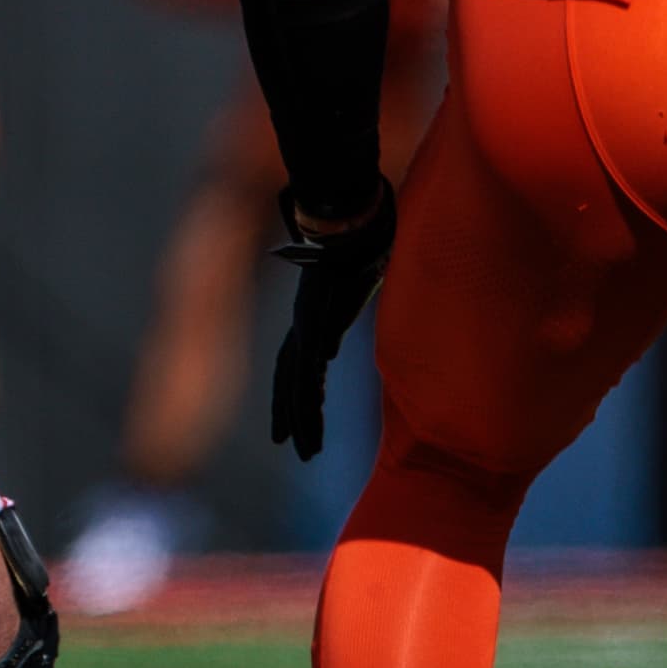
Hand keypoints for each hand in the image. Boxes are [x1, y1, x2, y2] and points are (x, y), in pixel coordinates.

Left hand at [270, 179, 395, 460]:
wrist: (351, 220)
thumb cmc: (361, 251)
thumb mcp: (361, 295)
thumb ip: (361, 313)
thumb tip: (380, 328)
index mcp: (311, 324)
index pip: (294, 369)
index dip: (291, 398)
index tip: (289, 430)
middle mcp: (304, 325)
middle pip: (290, 379)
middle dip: (289, 415)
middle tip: (286, 447)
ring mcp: (308, 319)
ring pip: (297, 374)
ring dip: (300, 409)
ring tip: (302, 443)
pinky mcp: (319, 309)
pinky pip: (313, 345)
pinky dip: (311, 368)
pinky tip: (313, 392)